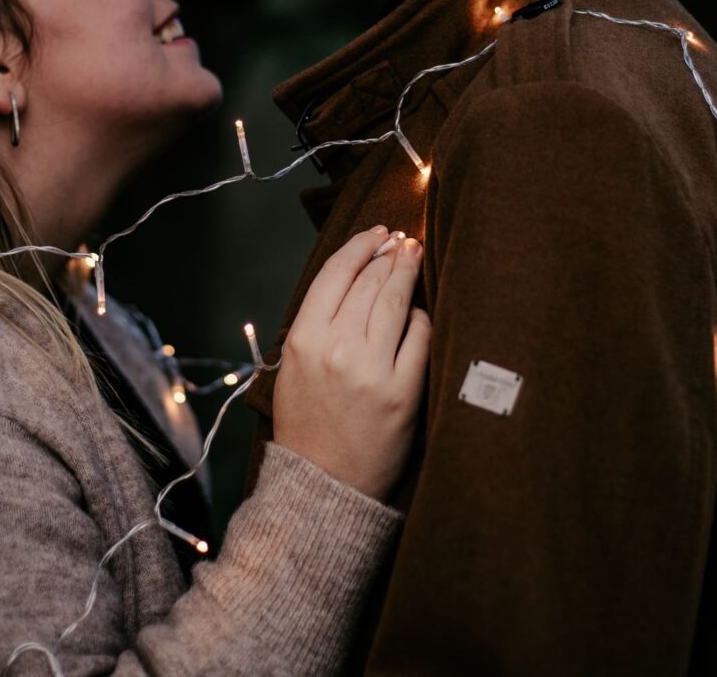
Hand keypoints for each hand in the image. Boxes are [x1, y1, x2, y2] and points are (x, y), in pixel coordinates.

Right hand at [272, 225, 431, 502]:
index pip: (336, 273)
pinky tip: (421, 311)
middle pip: (369, 282)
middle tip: (403, 240)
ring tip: (415, 255)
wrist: (323, 483)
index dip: (360, 246)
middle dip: (389, 254)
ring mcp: (372, 369)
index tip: (376, 234)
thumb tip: (356, 277)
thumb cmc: (308, 424)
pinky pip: (420, 337)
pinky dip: (422, 318)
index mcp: (303, 339)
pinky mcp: (403, 391)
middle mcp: (336, 348)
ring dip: (407, 273)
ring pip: (395, 302)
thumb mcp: (293, 368)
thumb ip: (318, 324)